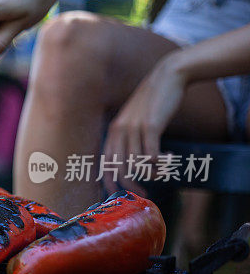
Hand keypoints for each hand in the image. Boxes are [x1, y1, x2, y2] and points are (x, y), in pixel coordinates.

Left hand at [102, 54, 187, 194]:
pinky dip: (160, 163)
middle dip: (130, 186)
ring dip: (152, 172)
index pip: (104, 163)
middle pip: (119, 168)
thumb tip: (131, 164)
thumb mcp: (134, 120)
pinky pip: (151, 155)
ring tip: (163, 170)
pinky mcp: (150, 125)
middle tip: (144, 194)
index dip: (108, 182)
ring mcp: (134, 128)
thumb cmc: (152, 102)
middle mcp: (119, 130)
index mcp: (113, 131)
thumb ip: (129, 138)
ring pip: (137, 164)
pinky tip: (169, 159)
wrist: (167, 77)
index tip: (118, 196)